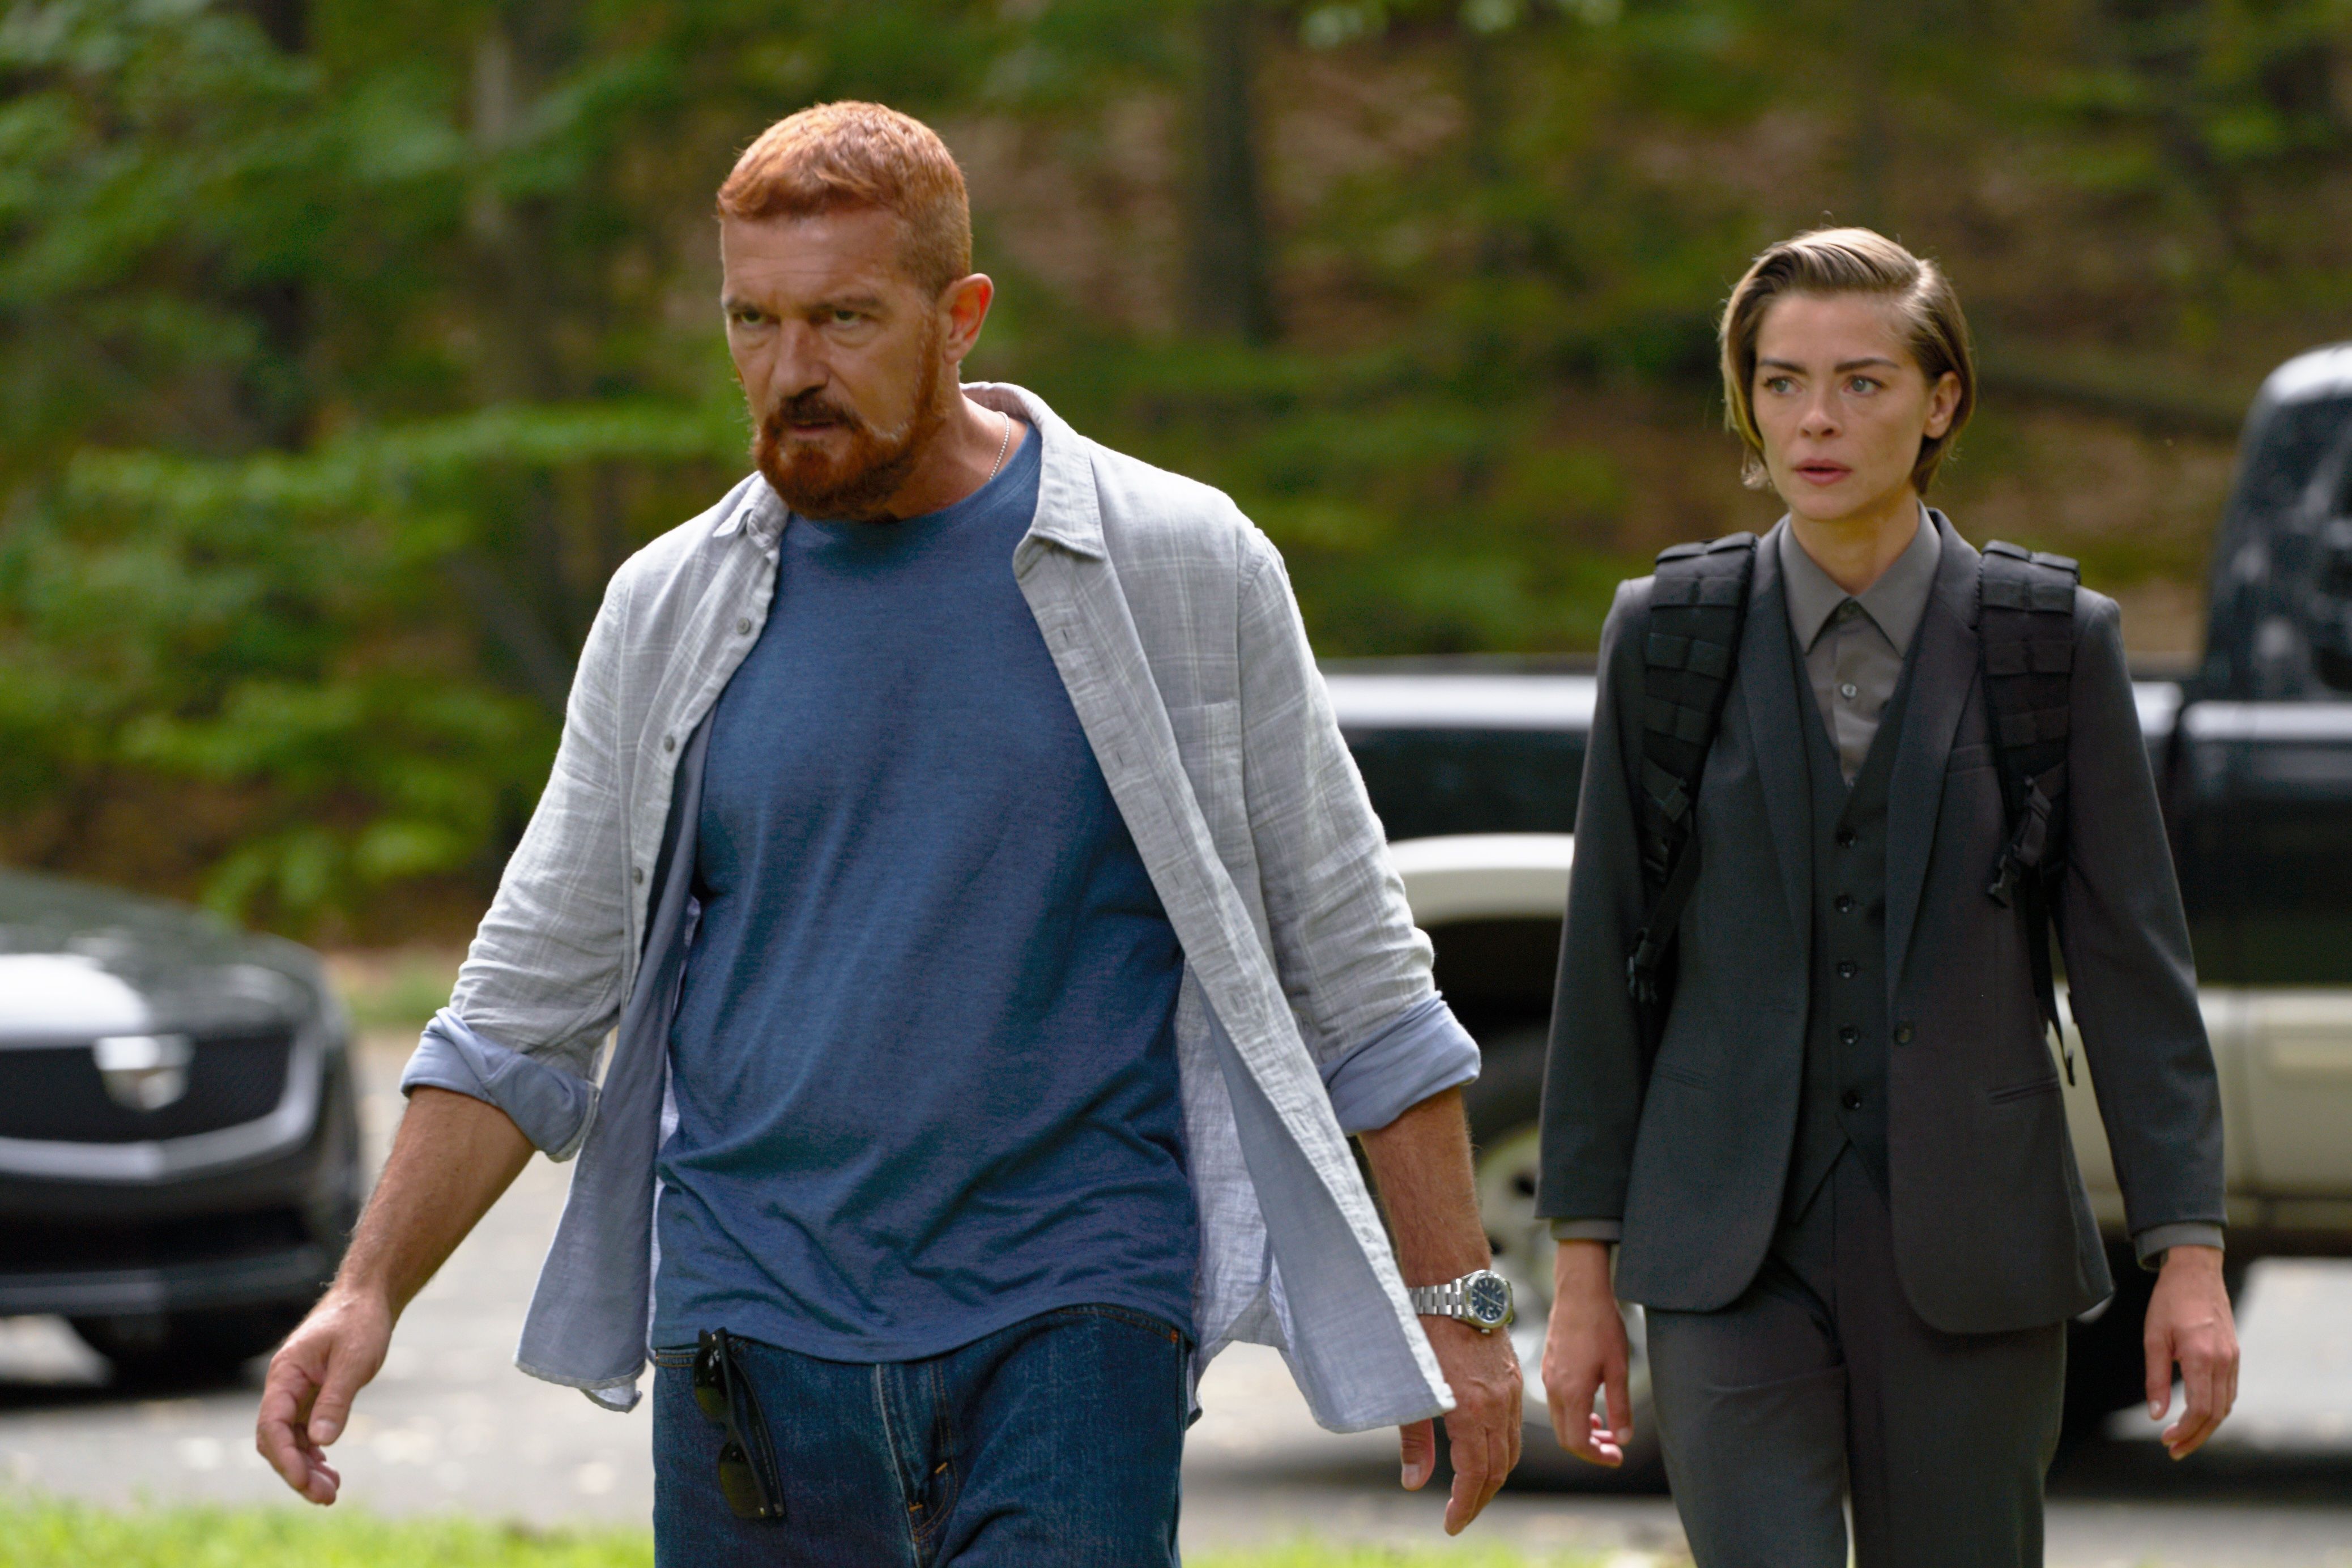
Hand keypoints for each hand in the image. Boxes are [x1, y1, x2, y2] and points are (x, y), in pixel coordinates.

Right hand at [255, 1287, 392, 1504]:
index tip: (303, 1482)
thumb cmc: (360, 1322)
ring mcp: (296, 1394)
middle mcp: (284, 1387)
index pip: (272, 1425)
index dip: (285, 1457)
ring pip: (291, 1442)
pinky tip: (329, 1473)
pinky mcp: (312, 1398)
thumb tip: (322, 1442)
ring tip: (331, 1494)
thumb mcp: (353, 1359)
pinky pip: (305, 1435)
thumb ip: (336, 1399)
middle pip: (277, 1440)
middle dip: (296, 1472)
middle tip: (326, 1497)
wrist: (368, 1300)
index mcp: (285, 1375)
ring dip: (307, 1469)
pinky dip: (315, 1456)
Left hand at [1399, 1314, 1521, 1533]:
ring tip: (1470, 1493)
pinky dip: (1502, 1448)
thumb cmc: (1422, 1330)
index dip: (1464, 1506)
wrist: (1453, 1285)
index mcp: (1471, 1408)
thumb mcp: (1411, 1387)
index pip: (1477, 1475)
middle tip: (1459, 1516)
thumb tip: (1414, 1483)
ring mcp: (1511, 1390)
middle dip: (1480, 1498)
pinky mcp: (1514, 1378)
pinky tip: (1483, 1452)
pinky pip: (1514, 1426)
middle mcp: (1499, 1403)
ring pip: (1511, 1449)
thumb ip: (1414, 1438)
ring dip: (1494, 1476)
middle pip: (1500, 1469)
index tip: (1451, 1526)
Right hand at [1541, 1240, 1630, 1465]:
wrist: (1580, 1292)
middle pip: (1566, 1436)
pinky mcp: (1549, 1367)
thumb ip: (1620, 1407)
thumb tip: (1623, 1439)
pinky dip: (1574, 1414)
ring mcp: (1548, 1377)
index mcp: (1572, 1392)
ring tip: (1606, 1427)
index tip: (1618, 1456)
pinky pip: (1556, 1403)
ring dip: (1582, 1431)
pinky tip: (1592, 1404)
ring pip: (1560, 1420)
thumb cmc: (1602, 1326)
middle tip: (1614, 1448)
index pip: (1577, 1443)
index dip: (1598, 1457)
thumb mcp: (1619, 1369)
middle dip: (1590, 1449)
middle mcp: (1554, 1389)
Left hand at [2143, 1244, 2238, 1458]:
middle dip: (2195, 1437)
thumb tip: (2156, 1414)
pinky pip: (2229, 1391)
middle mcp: (2223, 1361)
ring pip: (2226, 1406)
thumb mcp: (2153, 1338)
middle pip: (2216, 1414)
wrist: (2196, 1272)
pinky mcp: (2235, 1355)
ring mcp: (2233, 1358)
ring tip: (2184, 1439)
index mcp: (2201, 1356)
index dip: (2185, 1431)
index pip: (2201, 1409)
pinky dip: (2217, 1409)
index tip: (2166, 1441)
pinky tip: (2199, 1416)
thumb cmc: (2169, 1302)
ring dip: (2207, 1427)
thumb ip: (2156, 1378)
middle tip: (2173, 1450)